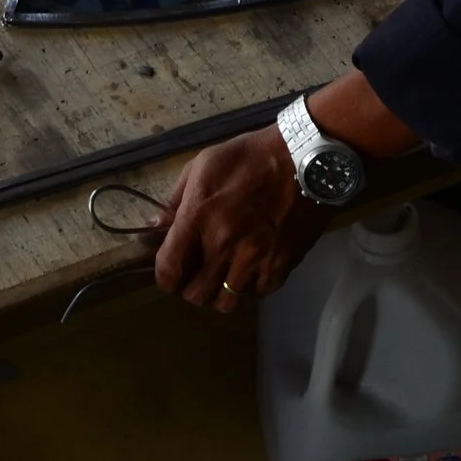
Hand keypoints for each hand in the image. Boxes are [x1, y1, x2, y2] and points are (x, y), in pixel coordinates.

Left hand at [147, 127, 329, 311]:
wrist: (304, 159)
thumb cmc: (249, 158)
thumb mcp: (203, 165)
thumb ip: (176, 199)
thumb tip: (155, 227)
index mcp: (199, 217)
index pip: (169, 269)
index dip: (165, 278)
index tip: (171, 272)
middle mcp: (224, 244)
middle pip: (195, 295)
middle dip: (190, 287)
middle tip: (197, 272)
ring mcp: (254, 259)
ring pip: (225, 303)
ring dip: (219, 292)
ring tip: (223, 275)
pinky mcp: (280, 266)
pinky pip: (256, 295)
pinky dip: (249, 288)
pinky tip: (249, 270)